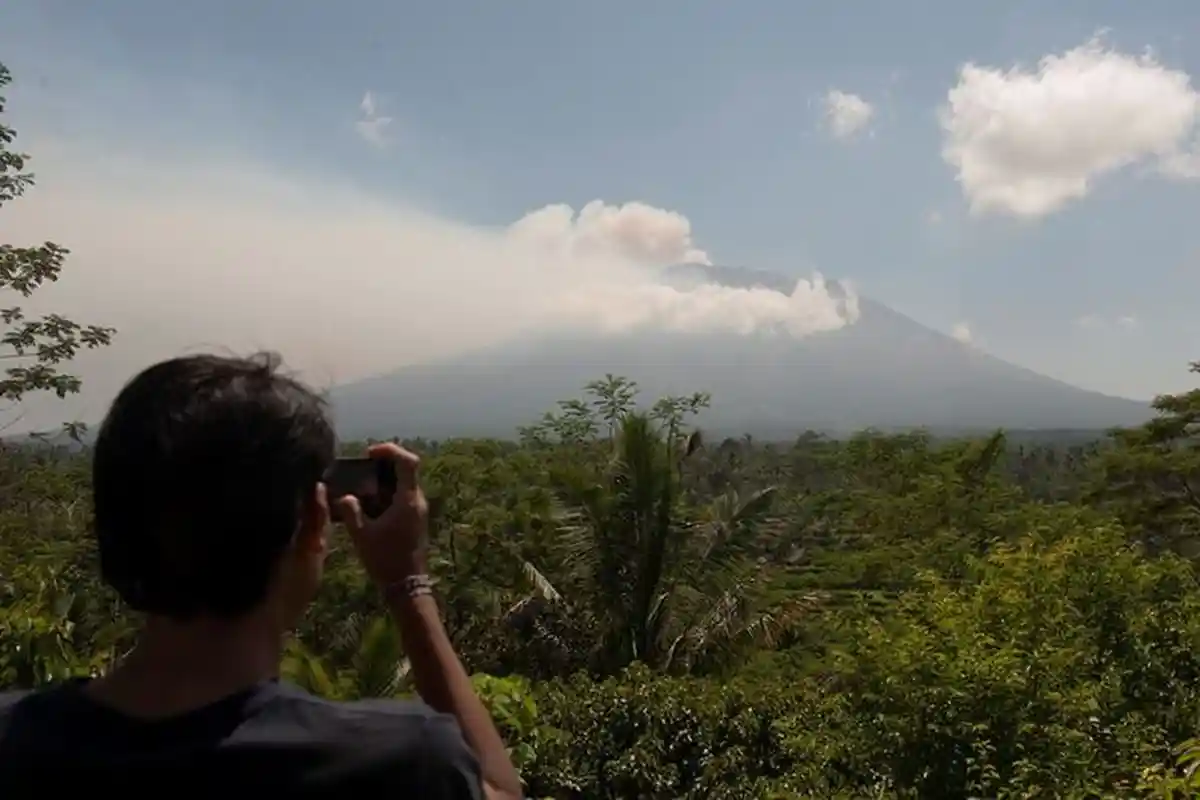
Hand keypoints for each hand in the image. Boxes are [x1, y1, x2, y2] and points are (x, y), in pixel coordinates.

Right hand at [336, 442, 429, 585]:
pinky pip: (401, 497)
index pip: (408, 461)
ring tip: (359, 486)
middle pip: (405, 470)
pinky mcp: (414, 519)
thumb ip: (350, 511)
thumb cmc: (385, 560)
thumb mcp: (362, 535)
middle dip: (382, 465)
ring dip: (382, 481)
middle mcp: (417, 501)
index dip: (390, 450)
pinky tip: (366, 504)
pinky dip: (385, 494)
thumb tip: (343, 496)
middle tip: (361, 467)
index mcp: (409, 500)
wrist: (406, 585)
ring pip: (402, 484)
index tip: (370, 453)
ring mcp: (418, 510)